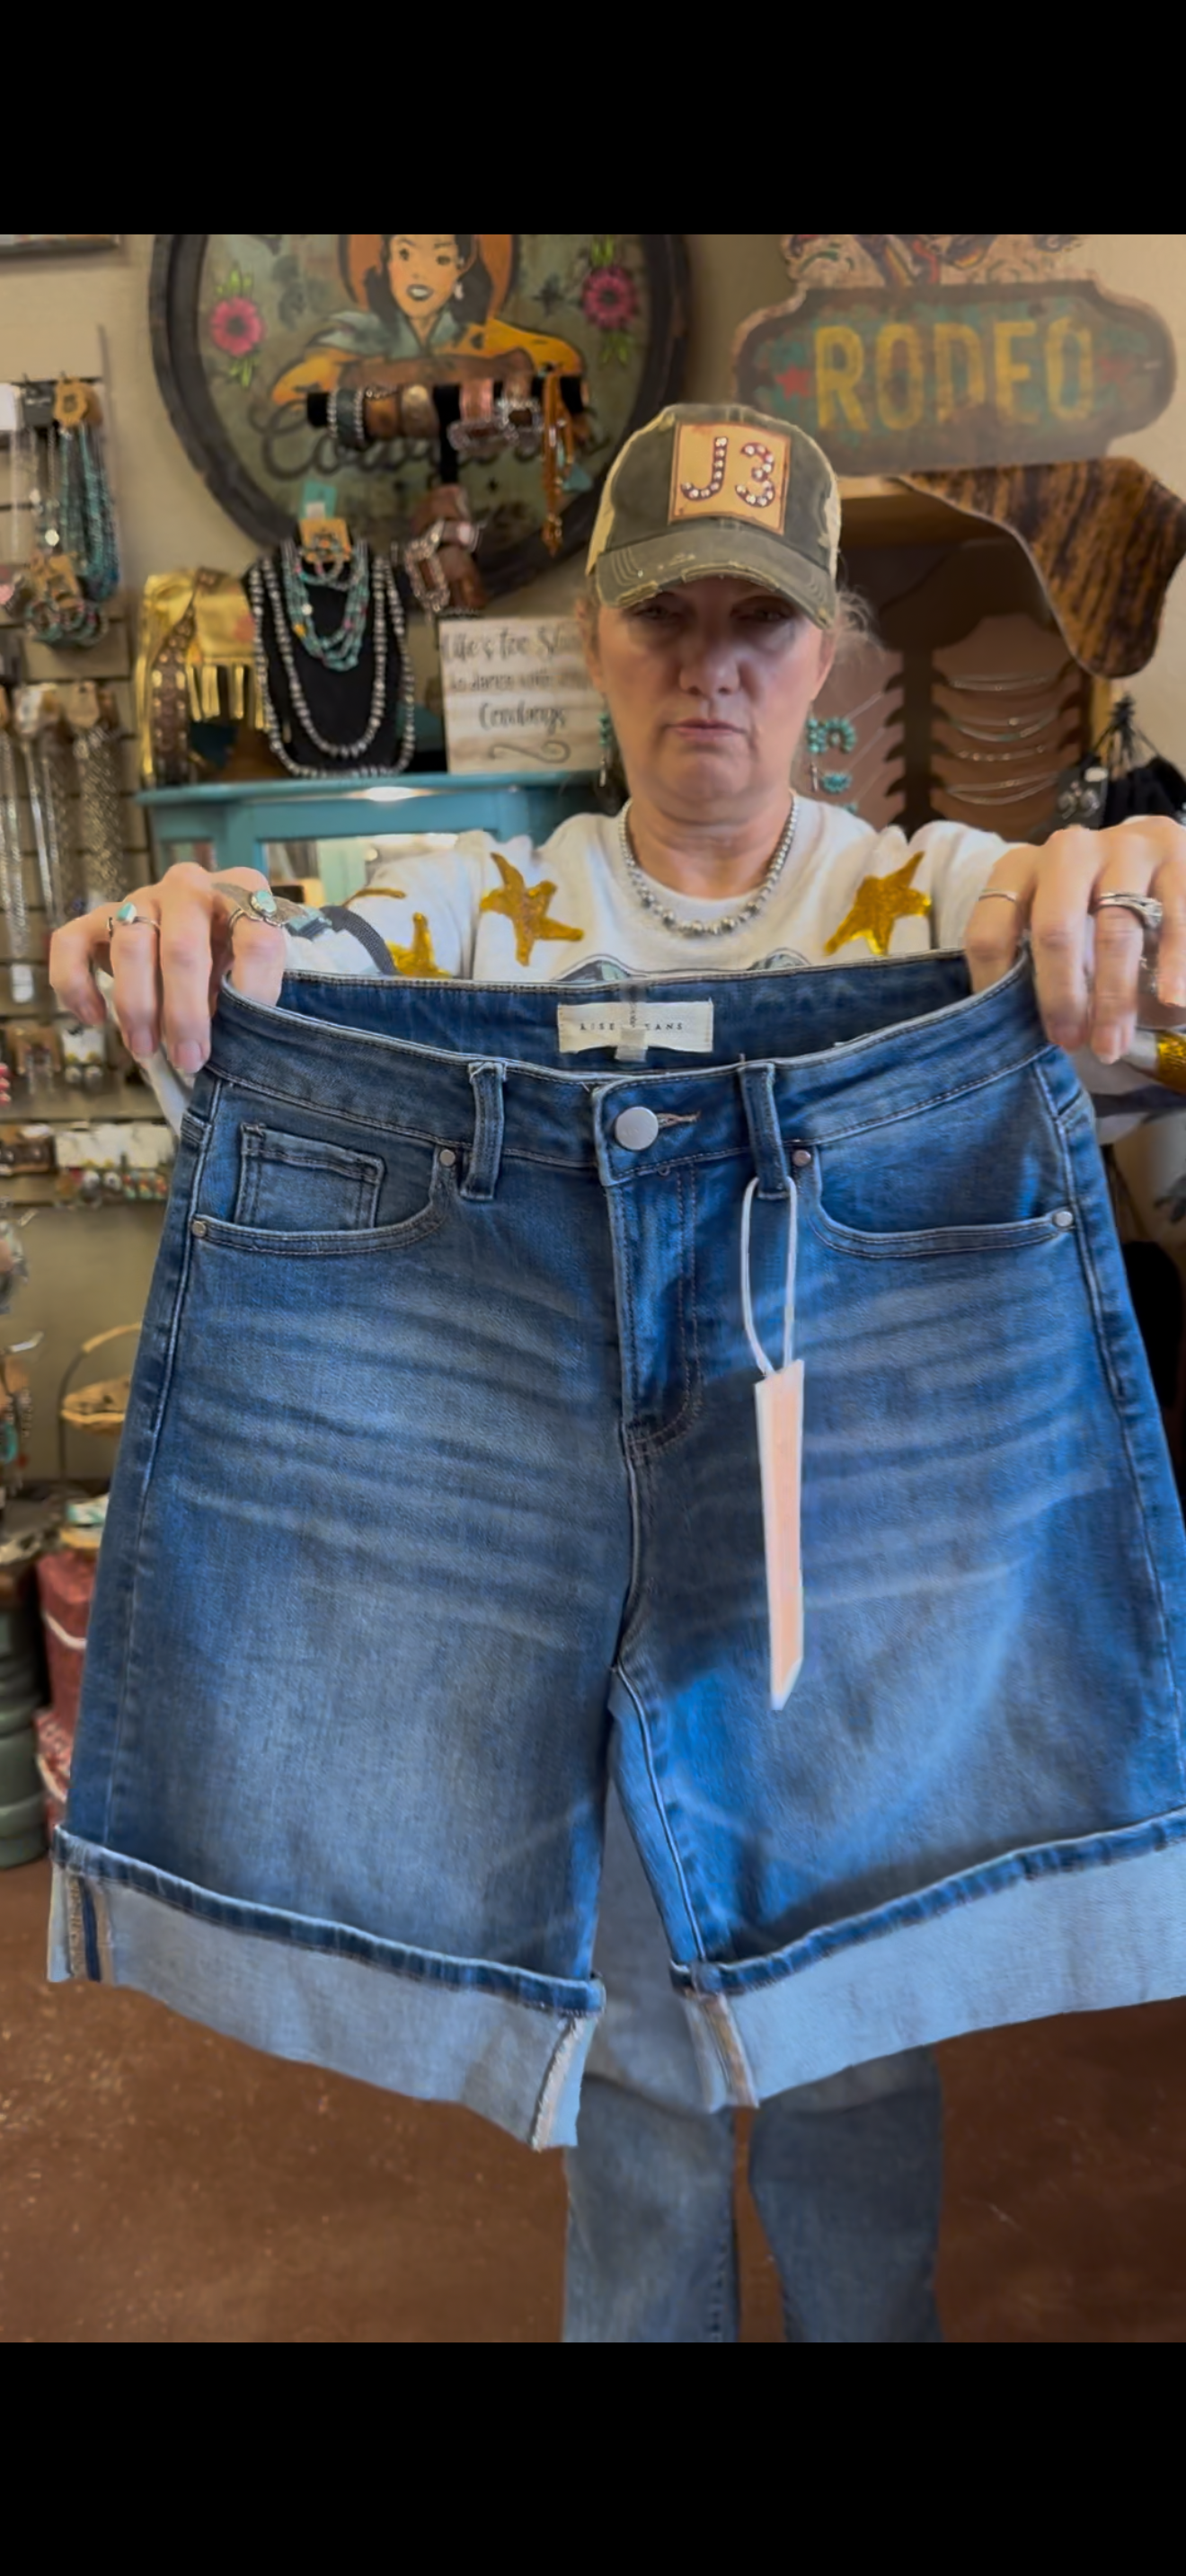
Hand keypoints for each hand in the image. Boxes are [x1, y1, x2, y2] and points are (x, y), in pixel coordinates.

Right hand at [48, 864, 285, 1072]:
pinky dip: (75, 984)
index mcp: (243, 891)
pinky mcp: (99, 916)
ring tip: (145, 1049)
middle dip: (184, 1013)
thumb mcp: (254, 976)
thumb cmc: (234, 962)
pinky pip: (71, 943)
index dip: (253, 991)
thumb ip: (248, 999)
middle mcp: (189, 887)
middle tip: (188, 1059)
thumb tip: (234, 1045)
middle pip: (183, 947)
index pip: (255, 938)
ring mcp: (141, 898)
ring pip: (130, 944)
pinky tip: (93, 1018)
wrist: (199, 938)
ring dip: (136, 1005)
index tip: (247, 1035)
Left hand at [965, 819, 1185, 1060]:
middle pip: (1056, 929)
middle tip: (1069, 1042)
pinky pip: (1175, 917)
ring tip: (1113, 1045)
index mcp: (1021, 867)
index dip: (997, 986)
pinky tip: (1174, 1000)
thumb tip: (1014, 1031)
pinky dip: (1175, 963)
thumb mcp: (1056, 925)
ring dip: (1114, 997)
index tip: (1013, 1032)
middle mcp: (1069, 850)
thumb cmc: (1093, 906)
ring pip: (1116, 930)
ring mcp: (1125, 847)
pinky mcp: (1175, 854)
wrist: (1155, 857)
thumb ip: (1034, 963)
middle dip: (1061, 995)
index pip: (991, 928)